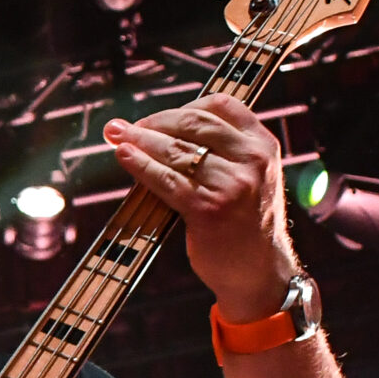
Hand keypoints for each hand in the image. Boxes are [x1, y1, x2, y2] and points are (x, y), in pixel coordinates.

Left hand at [104, 94, 297, 321]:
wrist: (260, 272)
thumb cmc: (246, 223)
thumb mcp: (250, 176)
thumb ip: (223, 150)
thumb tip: (165, 129)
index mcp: (263, 144)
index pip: (220, 106)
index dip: (182, 107)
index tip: (156, 118)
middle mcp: (251, 160)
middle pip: (193, 124)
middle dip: (153, 122)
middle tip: (123, 127)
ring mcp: (232, 184)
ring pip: (176, 150)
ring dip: (140, 140)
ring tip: (116, 137)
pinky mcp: (209, 209)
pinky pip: (167, 180)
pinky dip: (141, 166)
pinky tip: (124, 157)